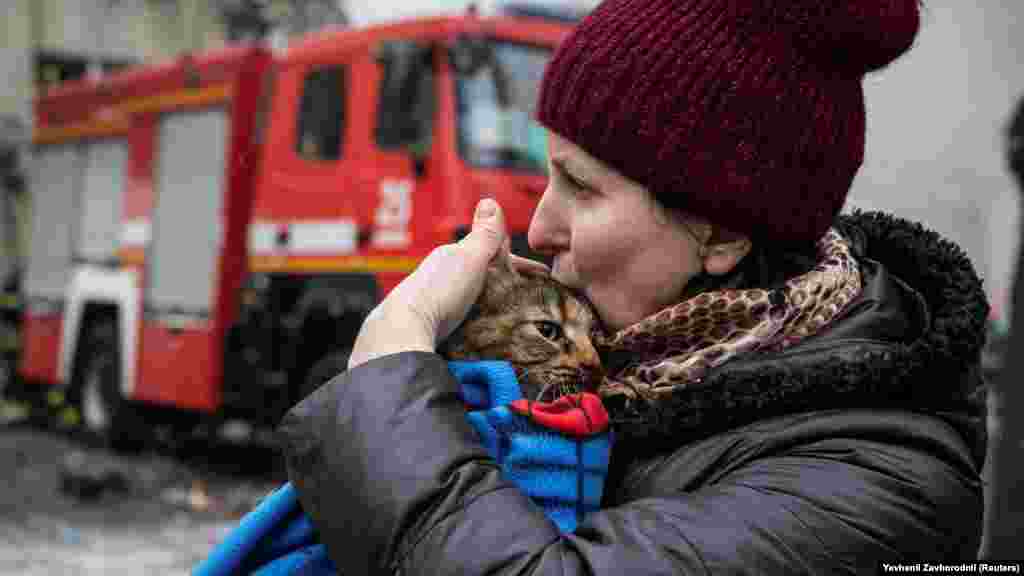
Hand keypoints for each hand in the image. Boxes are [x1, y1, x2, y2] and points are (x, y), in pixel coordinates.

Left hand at [348, 198, 549, 368]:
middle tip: (533, 298)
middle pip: (482, 278)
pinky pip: (466, 323)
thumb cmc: (438, 291)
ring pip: (474, 302)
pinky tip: (490, 334)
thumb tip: (489, 201)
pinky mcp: (436, 329)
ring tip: (518, 319)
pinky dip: (482, 325)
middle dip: (506, 284)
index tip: (542, 276)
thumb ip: (484, 233)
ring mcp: (438, 305)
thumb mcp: (469, 256)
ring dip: (495, 306)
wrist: (405, 330)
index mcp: (452, 258)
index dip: (518, 265)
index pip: (491, 255)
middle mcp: (442, 279)